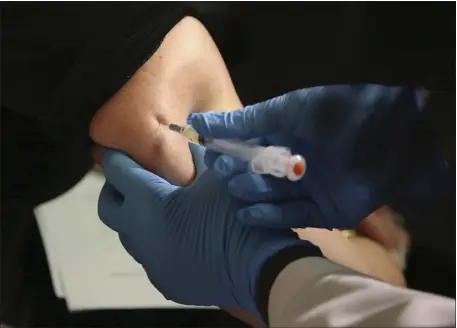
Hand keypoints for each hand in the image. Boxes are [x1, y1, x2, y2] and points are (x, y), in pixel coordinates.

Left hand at [98, 149, 310, 319]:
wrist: (259, 268)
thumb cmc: (236, 215)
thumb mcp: (218, 176)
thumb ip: (197, 156)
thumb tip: (189, 140)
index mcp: (148, 203)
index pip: (117, 172)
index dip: (117, 157)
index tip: (121, 149)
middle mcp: (139, 235)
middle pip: (109, 207)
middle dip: (116, 189)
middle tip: (135, 178)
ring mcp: (151, 262)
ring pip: (129, 235)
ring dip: (137, 217)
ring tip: (162, 206)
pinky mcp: (165, 281)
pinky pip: (151, 256)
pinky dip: (157, 241)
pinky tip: (181, 235)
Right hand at [190, 85, 445, 229]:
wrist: (390, 138)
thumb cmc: (335, 116)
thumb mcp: (287, 110)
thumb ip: (244, 121)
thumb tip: (198, 123)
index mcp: (289, 136)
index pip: (248, 146)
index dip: (228, 151)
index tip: (209, 154)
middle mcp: (297, 163)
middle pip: (258, 173)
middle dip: (238, 172)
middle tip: (223, 172)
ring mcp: (310, 189)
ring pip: (271, 196)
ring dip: (250, 193)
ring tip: (236, 188)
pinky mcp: (325, 212)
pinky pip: (291, 216)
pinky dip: (268, 217)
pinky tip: (247, 213)